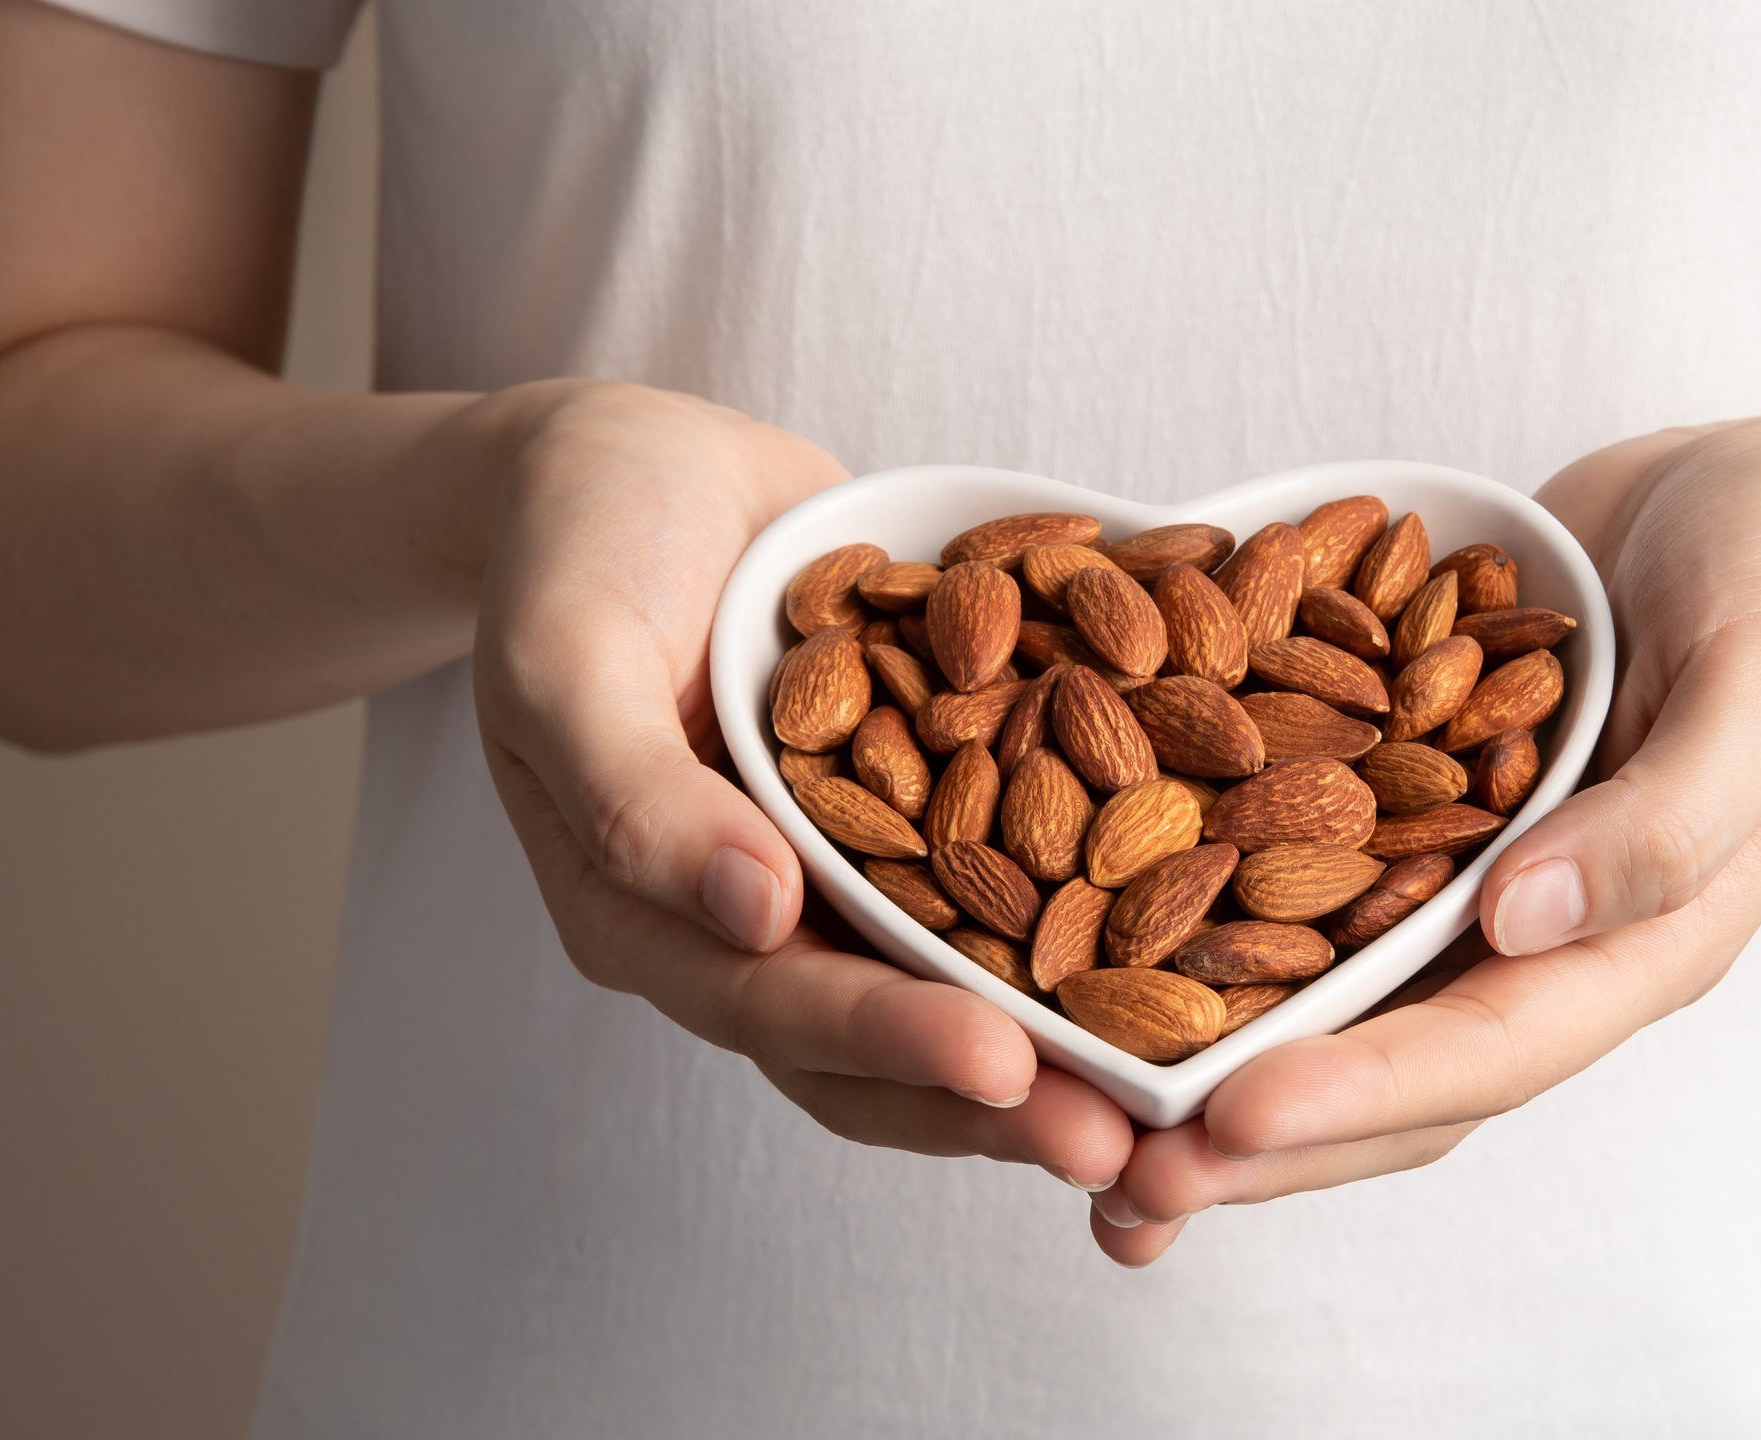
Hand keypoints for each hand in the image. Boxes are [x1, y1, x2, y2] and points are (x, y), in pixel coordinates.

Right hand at [464, 382, 1135, 1189]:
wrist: (636, 461)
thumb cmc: (575, 546)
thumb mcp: (567, 656)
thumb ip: (638, 795)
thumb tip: (753, 916)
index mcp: (653, 916)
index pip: (778, 1011)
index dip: (892, 1047)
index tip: (1004, 1068)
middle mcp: (758, 920)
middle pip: (885, 1045)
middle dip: (1003, 1097)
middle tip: (1127, 1138)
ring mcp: (843, 871)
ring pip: (957, 986)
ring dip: (1060, 1041)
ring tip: (1180, 1082)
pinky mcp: (916, 807)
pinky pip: (1004, 875)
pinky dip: (1089, 905)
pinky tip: (1193, 924)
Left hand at [1091, 418, 1760, 1263]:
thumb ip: (1668, 810)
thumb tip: (1524, 923)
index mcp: (1648, 936)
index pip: (1491, 1047)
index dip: (1360, 1094)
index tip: (1224, 1123)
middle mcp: (1550, 935)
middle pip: (1394, 1072)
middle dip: (1260, 1138)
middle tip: (1118, 1185)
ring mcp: (1479, 882)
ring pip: (1340, 1009)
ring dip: (1223, 1076)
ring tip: (1089, 1131)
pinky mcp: (1420, 814)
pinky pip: (1313, 896)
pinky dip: (1220, 935)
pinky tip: (1107, 952)